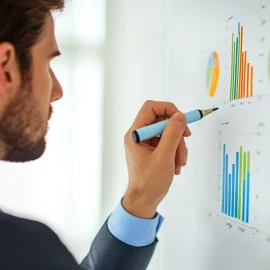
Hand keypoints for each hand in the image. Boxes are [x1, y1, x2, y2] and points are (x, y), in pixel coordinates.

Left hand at [123, 101, 190, 218]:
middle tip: (186, 141)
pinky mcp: (152, 150)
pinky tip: (177, 165)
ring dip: (178, 145)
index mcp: (136, 133)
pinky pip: (167, 142)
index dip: (168, 108)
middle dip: (176, 132)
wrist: (145, 200)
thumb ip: (172, 134)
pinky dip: (175, 151)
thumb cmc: (150, 181)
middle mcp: (139, 135)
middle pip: (162, 120)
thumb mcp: (164, 157)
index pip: (150, 108)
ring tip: (180, 162)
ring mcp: (146, 143)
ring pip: (167, 132)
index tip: (182, 119)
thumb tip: (180, 116)